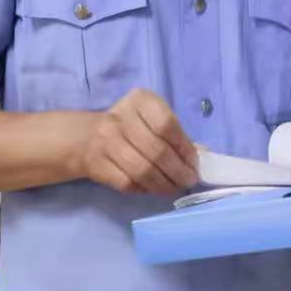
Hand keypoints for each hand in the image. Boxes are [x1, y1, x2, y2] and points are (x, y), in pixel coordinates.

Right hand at [75, 88, 197, 194]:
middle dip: (178, 171)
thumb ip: (176, 134)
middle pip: (157, 150)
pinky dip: (146, 189)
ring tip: (175, 187)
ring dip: (164, 184)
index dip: (184, 147)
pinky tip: (155, 189)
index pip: (166, 125)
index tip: (194, 162)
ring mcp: (106, 142)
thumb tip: (203, 154)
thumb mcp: (152, 119)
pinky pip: (128, 182)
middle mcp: (121, 118)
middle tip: (189, 180)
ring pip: (142, 170)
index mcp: (140, 100)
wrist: (86, 137)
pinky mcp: (97, 164)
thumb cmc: (130, 126)